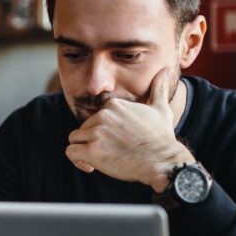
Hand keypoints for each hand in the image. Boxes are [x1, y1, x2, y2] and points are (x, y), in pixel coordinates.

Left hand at [65, 68, 194, 191]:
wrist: (163, 161)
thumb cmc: (162, 138)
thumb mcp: (160, 109)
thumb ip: (157, 88)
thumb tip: (165, 70)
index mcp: (114, 105)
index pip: (96, 118)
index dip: (102, 131)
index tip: (115, 142)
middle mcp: (103, 115)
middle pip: (84, 128)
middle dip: (93, 141)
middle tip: (110, 153)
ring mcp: (96, 132)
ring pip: (75, 139)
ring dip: (84, 150)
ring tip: (100, 159)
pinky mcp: (91, 150)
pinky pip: (70, 152)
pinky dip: (78, 161)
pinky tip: (91, 166)